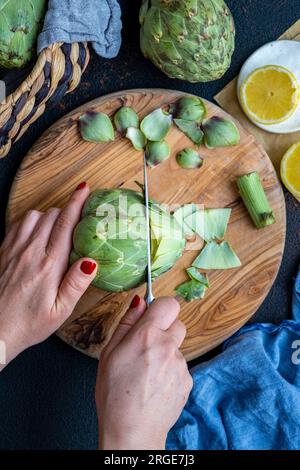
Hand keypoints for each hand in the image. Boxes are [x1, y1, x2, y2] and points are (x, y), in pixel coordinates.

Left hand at [0, 182, 96, 368]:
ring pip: (34, 216)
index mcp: (49, 265)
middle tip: (77, 219)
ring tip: (57, 229)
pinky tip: (36, 233)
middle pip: (52, 215)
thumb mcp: (61, 311)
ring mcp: (14, 250)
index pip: (66, 224)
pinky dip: (30, 222)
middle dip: (67, 212)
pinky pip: (17, 224)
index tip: (84, 189)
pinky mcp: (3, 252)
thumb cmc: (29, 324)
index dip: (77, 203)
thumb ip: (76, 284)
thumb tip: (91, 261)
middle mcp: (31, 252)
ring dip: (48, 216)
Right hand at [95, 296, 192, 449]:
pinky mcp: (188, 380)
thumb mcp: (109, 353)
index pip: (169, 303)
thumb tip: (139, 302)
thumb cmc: (114, 395)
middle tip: (146, 347)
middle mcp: (168, 346)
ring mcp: (181, 365)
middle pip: (177, 323)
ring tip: (147, 373)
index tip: (151, 316)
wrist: (133, 432)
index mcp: (147, 335)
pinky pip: (181, 366)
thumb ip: (127, 323)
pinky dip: (171, 371)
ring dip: (166, 353)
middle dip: (164, 330)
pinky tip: (155, 385)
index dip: (160, 308)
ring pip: (177, 347)